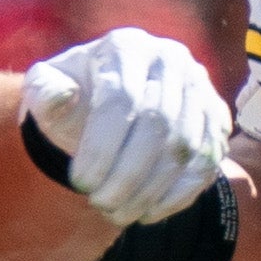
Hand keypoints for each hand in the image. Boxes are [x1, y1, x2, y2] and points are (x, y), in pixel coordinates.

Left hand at [21, 28, 230, 226]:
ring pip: (185, 148)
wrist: (110, 103)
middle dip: (127, 175)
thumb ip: (44, 92)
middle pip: (158, 125)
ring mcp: (200, 89)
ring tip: (119, 213)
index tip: (80, 183)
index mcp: (127, 47)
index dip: (101, 148)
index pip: (121, 100)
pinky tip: (147, 212)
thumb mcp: (47, 89)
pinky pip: (206, 163)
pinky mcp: (216, 119)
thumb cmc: (73, 99)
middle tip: (100, 205)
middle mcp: (171, 60)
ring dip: (151, 190)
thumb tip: (61, 96)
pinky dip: (177, 195)